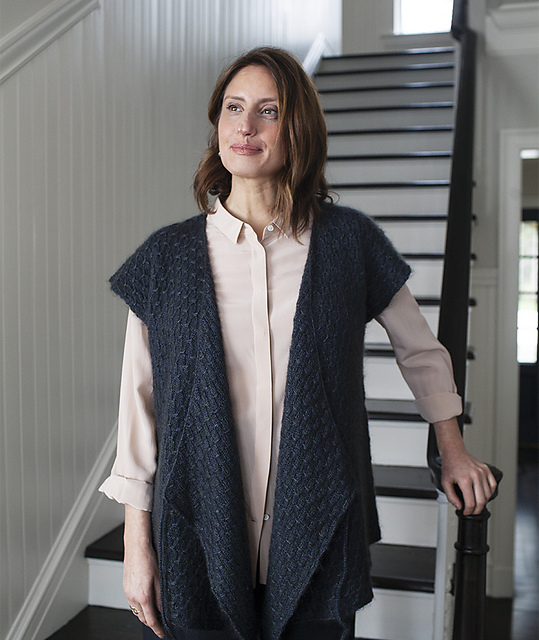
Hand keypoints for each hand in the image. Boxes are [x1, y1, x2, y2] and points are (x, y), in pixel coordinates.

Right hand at [124, 505, 164, 637]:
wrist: (136, 546)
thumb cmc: (148, 559)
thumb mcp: (160, 579)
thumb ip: (161, 597)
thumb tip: (162, 609)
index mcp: (143, 596)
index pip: (151, 619)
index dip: (157, 628)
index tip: (162, 633)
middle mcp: (133, 597)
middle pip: (142, 617)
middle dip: (151, 623)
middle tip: (160, 624)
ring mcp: (127, 592)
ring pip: (136, 610)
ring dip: (144, 614)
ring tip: (154, 613)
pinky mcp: (125, 587)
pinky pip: (132, 602)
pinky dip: (139, 606)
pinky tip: (145, 602)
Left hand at [434, 418, 497, 515]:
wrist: (455, 452)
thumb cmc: (450, 466)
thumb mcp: (445, 482)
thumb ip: (451, 497)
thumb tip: (460, 506)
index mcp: (465, 479)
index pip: (471, 502)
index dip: (468, 511)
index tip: (466, 512)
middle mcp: (475, 476)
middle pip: (481, 500)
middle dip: (477, 510)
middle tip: (472, 511)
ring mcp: (483, 472)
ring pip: (488, 494)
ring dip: (483, 502)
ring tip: (476, 503)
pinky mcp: (487, 470)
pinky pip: (493, 485)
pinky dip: (490, 492)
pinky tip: (483, 495)